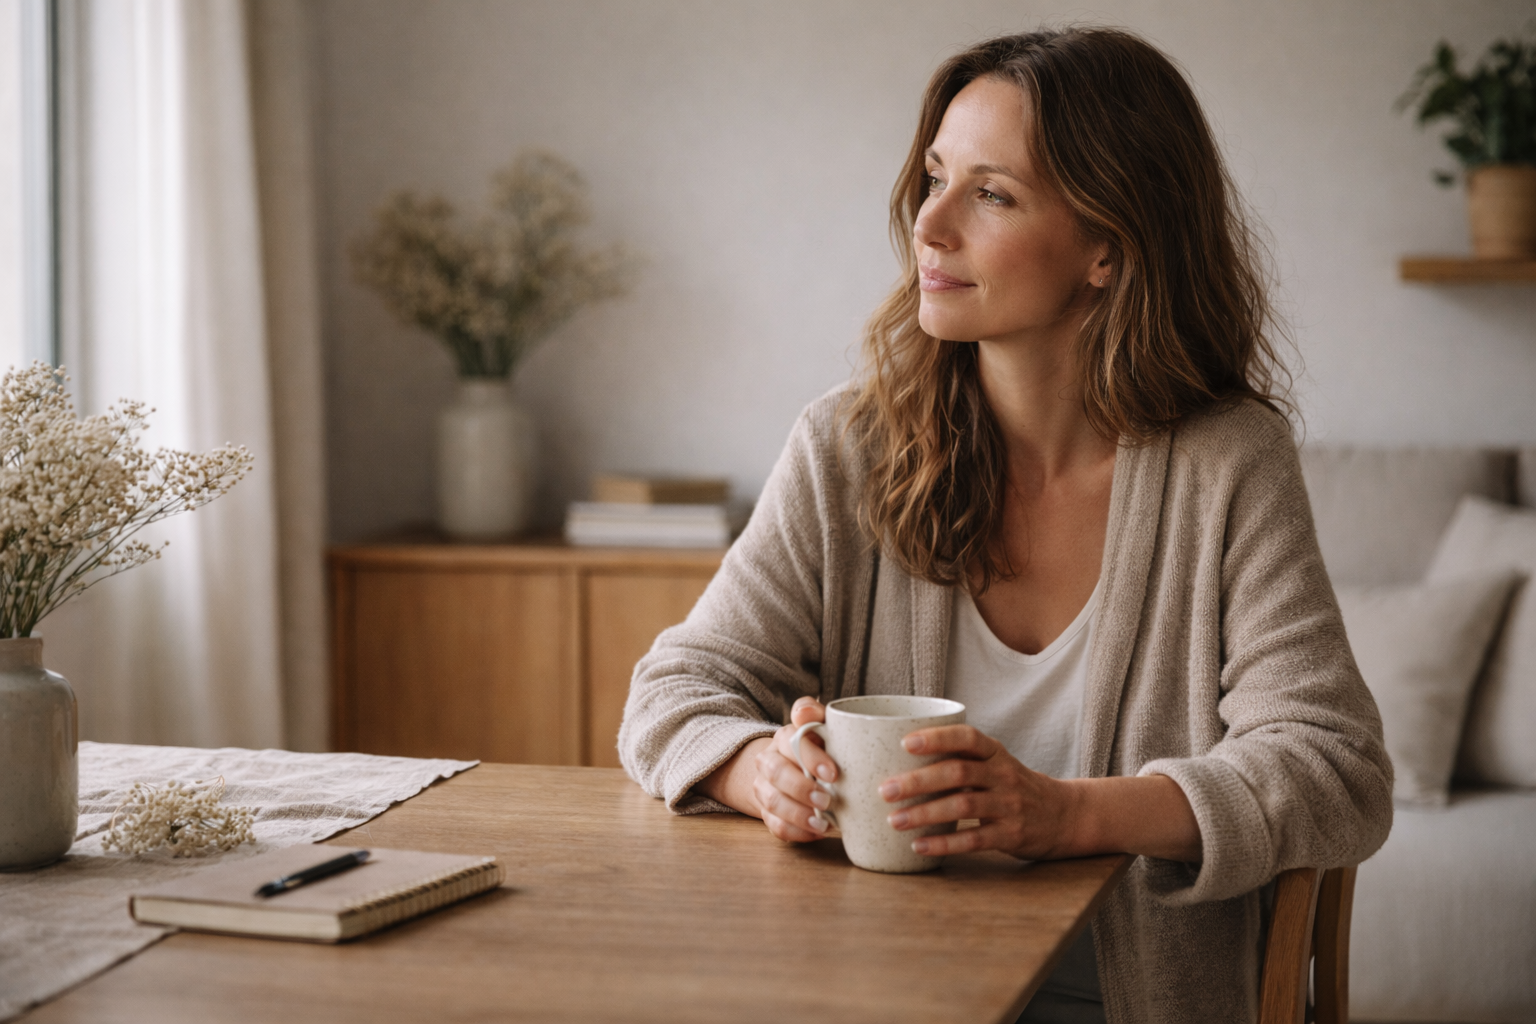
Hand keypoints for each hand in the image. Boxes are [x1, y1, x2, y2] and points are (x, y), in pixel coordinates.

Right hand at [751, 697, 839, 842]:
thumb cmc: (818, 749)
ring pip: (772, 802)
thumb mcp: (821, 728)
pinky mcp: (768, 814)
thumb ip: (815, 714)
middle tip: (828, 800)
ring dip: (798, 814)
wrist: (796, 771)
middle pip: (776, 774)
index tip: (833, 774)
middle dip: (801, 788)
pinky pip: (775, 825)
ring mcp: (766, 789)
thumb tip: (805, 712)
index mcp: (784, 738)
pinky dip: (797, 831)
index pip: (789, 741)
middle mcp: (769, 762)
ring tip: (822, 822)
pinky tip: (816, 831)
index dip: (809, 757)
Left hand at [881, 726, 1203, 862]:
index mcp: (996, 753)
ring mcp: (1009, 806)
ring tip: (894, 820)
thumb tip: (898, 757)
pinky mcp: (1012, 835)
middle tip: (885, 789)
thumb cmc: (1014, 787)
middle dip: (918, 781)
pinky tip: (919, 846)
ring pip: (963, 806)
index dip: (937, 738)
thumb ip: (960, 758)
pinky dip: (944, 844)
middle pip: (958, 772)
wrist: (1065, 816)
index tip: (905, 743)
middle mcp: (1003, 775)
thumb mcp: (996, 764)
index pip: (967, 737)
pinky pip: (974, 840)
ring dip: (924, 814)